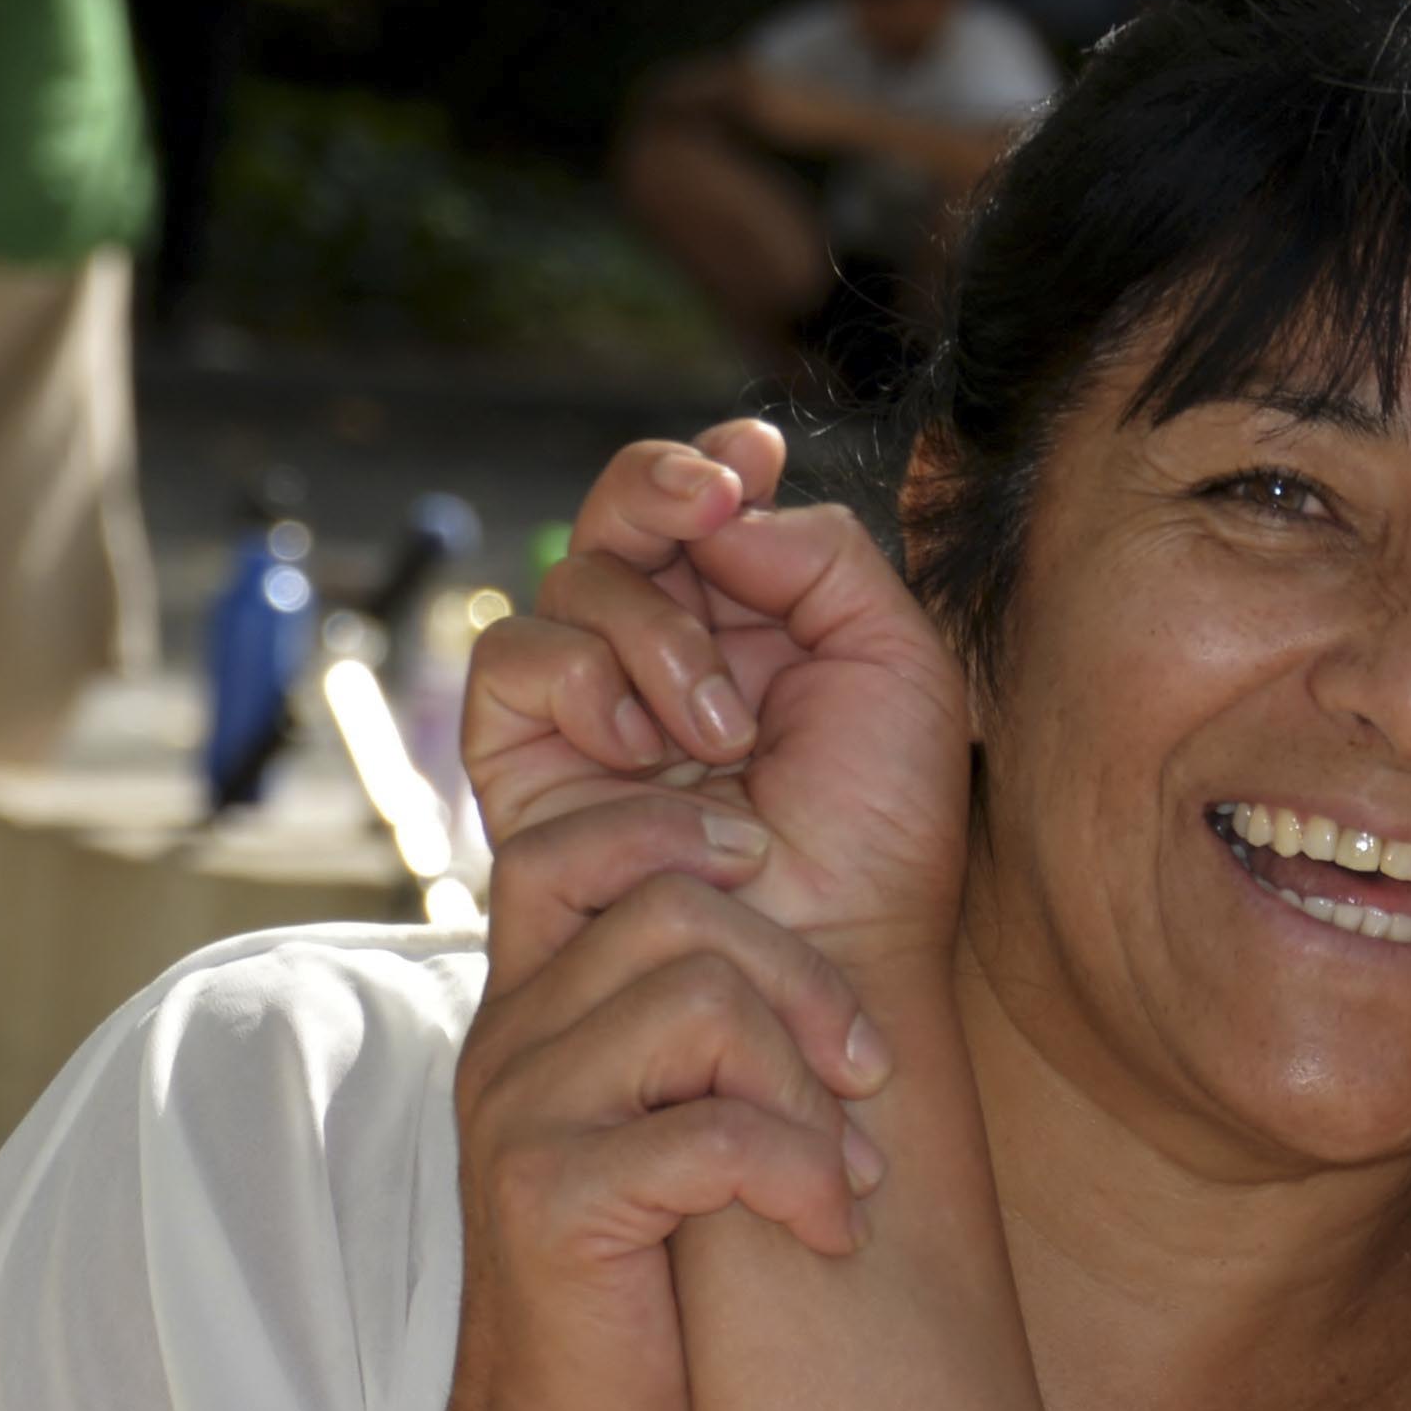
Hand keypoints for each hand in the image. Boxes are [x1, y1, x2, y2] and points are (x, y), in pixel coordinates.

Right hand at [428, 791, 893, 1410]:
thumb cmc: (650, 1289)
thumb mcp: (666, 1127)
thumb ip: (700, 1032)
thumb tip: (824, 932)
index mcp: (530, 1007)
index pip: (572, 844)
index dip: (682, 829)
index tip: (778, 884)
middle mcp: (509, 1042)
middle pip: (676, 908)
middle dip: (806, 977)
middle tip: (864, 1072)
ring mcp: (522, 1115)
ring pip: (705, 1004)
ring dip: (810, 1092)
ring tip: (845, 1176)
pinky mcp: (554, 1198)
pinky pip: (716, 1134)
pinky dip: (803, 1177)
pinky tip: (826, 1231)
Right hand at [463, 421, 973, 971]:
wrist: (828, 958)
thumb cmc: (882, 835)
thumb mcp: (896, 666)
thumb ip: (822, 555)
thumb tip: (722, 505)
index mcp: (752, 625)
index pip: (703, 510)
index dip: (712, 463)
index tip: (754, 452)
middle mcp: (664, 655)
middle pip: (620, 517)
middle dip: (661, 489)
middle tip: (711, 501)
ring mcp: (594, 706)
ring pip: (573, 581)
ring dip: (653, 636)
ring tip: (722, 735)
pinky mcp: (528, 765)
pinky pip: (514, 660)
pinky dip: (580, 681)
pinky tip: (643, 748)